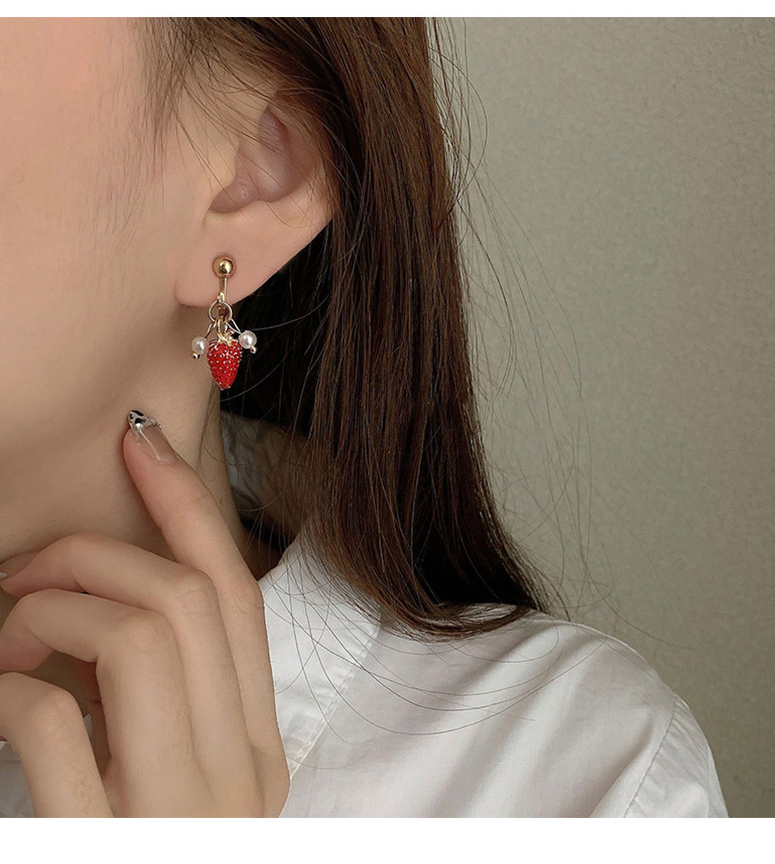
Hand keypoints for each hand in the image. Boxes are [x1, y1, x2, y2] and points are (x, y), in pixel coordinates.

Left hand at [0, 413, 288, 816]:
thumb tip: (108, 600)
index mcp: (256, 750)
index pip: (237, 596)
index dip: (188, 507)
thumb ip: (166, 700)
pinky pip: (56, 718)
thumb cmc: (146, 854)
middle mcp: (238, 774)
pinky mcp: (114, 843)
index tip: (143, 445)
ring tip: (7, 639)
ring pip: (145, 634)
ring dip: (56, 610)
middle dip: (100, 551)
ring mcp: (183, 811)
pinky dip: (11, 682)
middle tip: (29, 565)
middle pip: (192, 600)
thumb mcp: (177, 780)